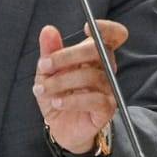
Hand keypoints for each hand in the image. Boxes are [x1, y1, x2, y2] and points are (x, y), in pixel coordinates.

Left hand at [32, 20, 126, 155]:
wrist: (62, 127)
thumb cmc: (59, 95)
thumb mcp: (48, 72)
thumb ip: (49, 51)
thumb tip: (48, 30)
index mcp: (95, 55)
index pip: (114, 36)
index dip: (106, 28)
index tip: (85, 29)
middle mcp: (106, 69)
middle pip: (99, 51)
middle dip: (68, 56)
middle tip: (45, 65)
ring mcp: (109, 89)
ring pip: (92, 76)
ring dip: (62, 82)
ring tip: (43, 89)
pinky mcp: (107, 108)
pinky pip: (94, 100)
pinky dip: (72, 100)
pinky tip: (57, 102)